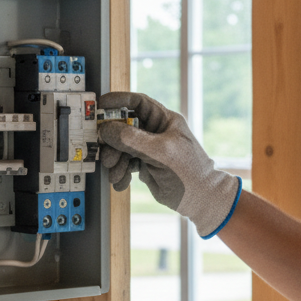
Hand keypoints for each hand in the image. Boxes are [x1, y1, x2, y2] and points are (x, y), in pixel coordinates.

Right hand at [98, 91, 240, 238]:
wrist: (200, 200)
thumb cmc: (190, 172)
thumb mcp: (160, 152)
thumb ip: (132, 139)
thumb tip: (107, 129)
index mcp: (164, 120)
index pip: (138, 103)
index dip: (118, 101)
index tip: (100, 105)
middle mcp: (155, 132)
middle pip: (123, 127)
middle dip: (112, 142)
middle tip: (106, 154)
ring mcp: (149, 148)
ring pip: (121, 147)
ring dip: (114, 161)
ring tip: (115, 173)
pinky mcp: (144, 164)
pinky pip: (124, 163)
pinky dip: (120, 173)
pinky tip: (122, 181)